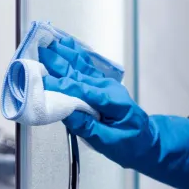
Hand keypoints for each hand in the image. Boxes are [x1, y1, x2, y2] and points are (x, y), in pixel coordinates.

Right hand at [38, 40, 188, 188]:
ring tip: (48, 42)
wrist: (149, 143)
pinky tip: (66, 45)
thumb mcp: (110, 143)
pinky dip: (74, 55)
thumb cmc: (131, 145)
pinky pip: (85, 67)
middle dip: (57, 62)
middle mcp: (108, 88)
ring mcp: (105, 85)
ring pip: (82, 66)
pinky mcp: (101, 86)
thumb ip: (88, 128)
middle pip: (78, 73)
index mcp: (111, 102)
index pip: (80, 91)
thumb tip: (67, 113)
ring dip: (64, 54)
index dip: (59, 85)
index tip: (40, 81)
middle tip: (38, 52)